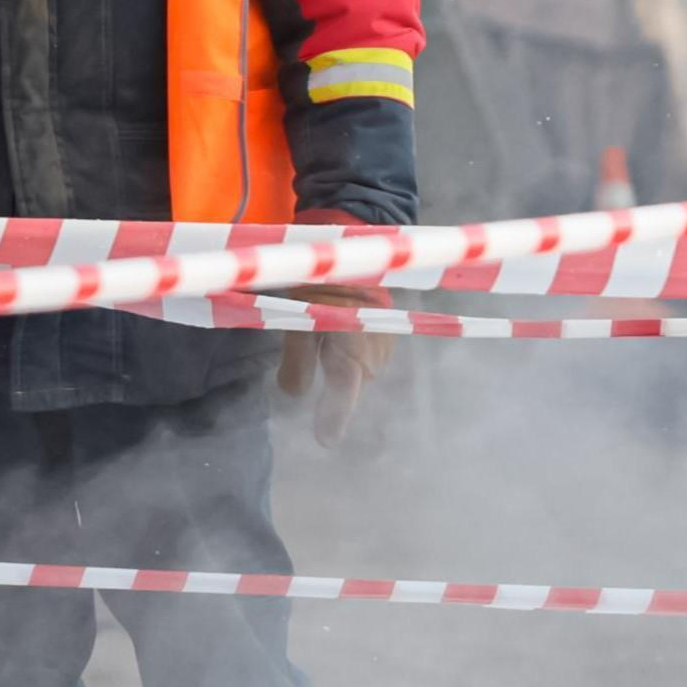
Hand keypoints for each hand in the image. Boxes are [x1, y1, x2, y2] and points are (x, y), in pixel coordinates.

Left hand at [276, 210, 393, 445]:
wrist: (357, 245)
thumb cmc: (320, 280)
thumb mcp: (297, 318)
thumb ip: (296, 359)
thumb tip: (292, 394)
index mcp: (351, 343)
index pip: (343, 390)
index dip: (334, 417)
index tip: (326, 441)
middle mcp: (376, 347)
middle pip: (350, 380)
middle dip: (333, 375)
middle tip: (314, 339)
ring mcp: (389, 340)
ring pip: (361, 367)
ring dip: (345, 359)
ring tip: (330, 325)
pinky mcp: (394, 331)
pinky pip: (371, 353)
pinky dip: (356, 348)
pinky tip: (345, 325)